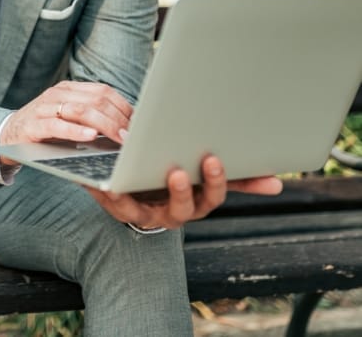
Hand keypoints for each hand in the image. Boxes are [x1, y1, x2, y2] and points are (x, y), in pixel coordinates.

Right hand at [0, 81, 132, 166]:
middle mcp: (58, 94)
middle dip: (118, 118)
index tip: (139, 124)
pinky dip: (76, 130)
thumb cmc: (46, 129)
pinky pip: (57, 125)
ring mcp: (44, 108)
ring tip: (119, 138)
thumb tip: (127, 126)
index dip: (124, 107)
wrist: (8, 136)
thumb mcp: (69, 118)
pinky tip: (91, 136)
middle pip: (95, 100)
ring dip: (104, 125)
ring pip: (80, 110)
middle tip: (132, 136)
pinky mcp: (33, 125)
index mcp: (69, 89)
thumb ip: (91, 117)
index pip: (103, 91)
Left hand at [85, 155, 283, 230]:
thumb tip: (277, 184)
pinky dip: (105, 190)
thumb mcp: (205, 178)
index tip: (213, 159)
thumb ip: (238, 179)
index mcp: (197, 200)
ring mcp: (148, 213)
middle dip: (183, 190)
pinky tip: (96, 177)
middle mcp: (175, 212)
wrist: (143, 194)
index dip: (214, 180)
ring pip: (143, 209)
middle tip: (178, 171)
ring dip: (136, 194)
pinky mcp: (121, 209)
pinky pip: (112, 203)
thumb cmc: (178, 179)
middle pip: (184, 206)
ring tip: (128, 178)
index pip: (213, 195)